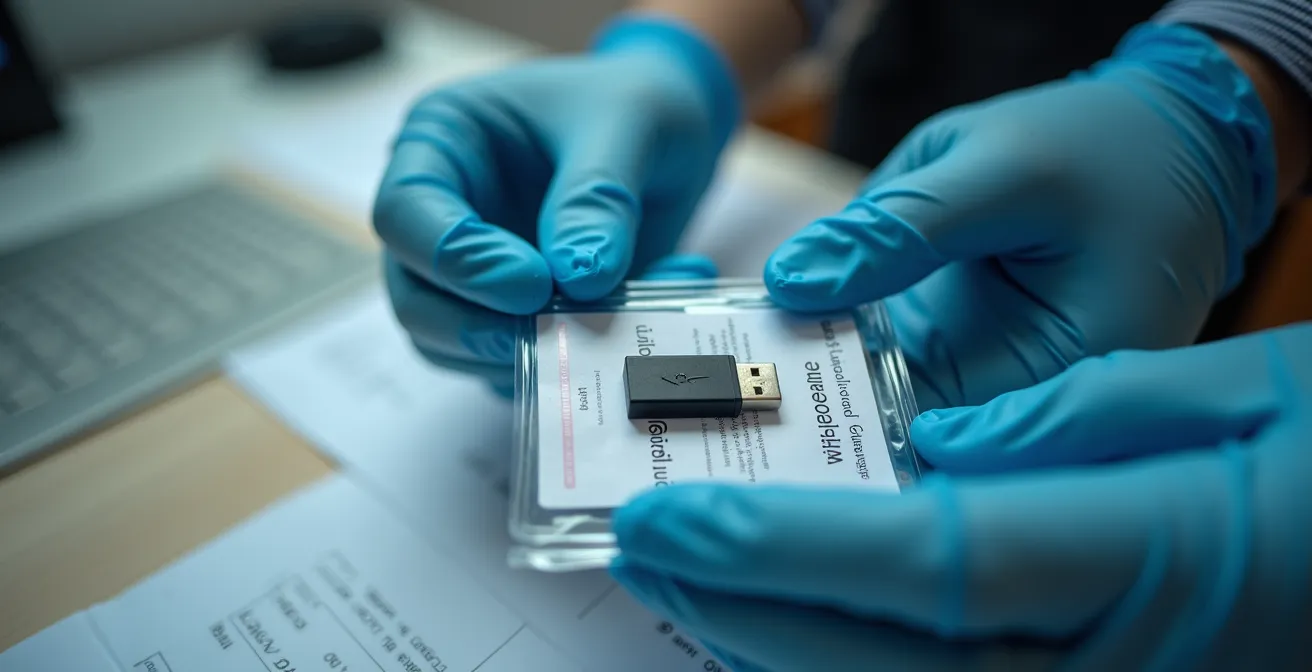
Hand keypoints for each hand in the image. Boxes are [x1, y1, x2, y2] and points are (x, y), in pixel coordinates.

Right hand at [375, 17, 738, 384]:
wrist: (674, 134)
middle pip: (414, 296)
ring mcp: (471, 272)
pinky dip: (572, 363)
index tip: (532, 283)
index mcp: (442, 143)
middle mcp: (443, 213)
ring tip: (615, 325)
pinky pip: (519, 363)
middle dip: (479, 328)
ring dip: (528, 356)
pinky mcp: (512, 315)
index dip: (457, 260)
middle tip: (560, 332)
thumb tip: (579, 277)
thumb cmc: (635, 105)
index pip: (406, 213)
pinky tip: (643, 324)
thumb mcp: (628, 124)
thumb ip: (597, 197)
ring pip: (453, 345)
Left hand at [610, 322, 1311, 670]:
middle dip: (745, 609)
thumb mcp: (1233, 389)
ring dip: (774, 646)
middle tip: (642, 544)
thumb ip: (1077, 418)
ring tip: (688, 578)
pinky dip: (839, 663)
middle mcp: (1112, 659)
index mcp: (1155, 552)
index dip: (783, 550)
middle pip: (886, 658)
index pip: (932, 561)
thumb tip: (935, 449)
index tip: (669, 519)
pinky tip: (776, 623)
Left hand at [764, 24, 1277, 409]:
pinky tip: (776, 335)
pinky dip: (838, 351)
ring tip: (735, 365)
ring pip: (891, 411)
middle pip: (911, 442)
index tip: (766, 403)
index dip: (851, 435)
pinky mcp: (969, 356)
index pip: (945, 447)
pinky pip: (892, 371)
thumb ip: (898, 231)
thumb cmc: (1107, 147)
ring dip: (816, 386)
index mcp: (1071, 386)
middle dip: (820, 419)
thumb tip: (788, 281)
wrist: (1166, 135)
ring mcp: (998, 387)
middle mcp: (1034, 409)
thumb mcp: (1001, 171)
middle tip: (730, 388)